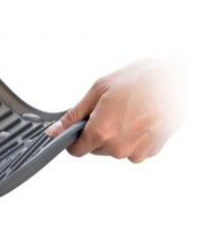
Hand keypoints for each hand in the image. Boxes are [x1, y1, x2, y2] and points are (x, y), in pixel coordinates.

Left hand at [45, 58, 184, 162]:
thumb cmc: (140, 79)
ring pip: (115, 149)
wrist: (176, 80)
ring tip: (127, 112)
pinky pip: (133, 148)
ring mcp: (136, 151)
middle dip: (97, 132)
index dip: (73, 140)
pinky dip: (133, 137)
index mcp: (101, 132)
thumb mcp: (98, 90)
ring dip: (116, 135)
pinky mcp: (152, 151)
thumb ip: (73, 115)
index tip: (75, 133)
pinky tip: (139, 119)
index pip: (76, 150)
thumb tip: (54, 131)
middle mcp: (118, 147)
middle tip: (108, 111)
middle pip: (96, 148)